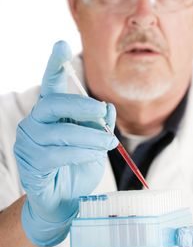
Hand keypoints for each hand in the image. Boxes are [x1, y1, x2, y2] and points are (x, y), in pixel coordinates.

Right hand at [14, 41, 117, 246]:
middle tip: (101, 115)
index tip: (61, 45)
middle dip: (82, 107)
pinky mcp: (31, 163)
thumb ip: (99, 126)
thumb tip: (107, 109)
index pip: (51, 86)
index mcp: (51, 115)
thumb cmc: (77, 169)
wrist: (64, 201)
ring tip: (109, 144)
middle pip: (54, 103)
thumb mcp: (95, 145)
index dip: (55, 65)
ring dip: (89, 138)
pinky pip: (57, 154)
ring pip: (61, 131)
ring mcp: (30, 143)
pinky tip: (89, 158)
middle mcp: (35, 123)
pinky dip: (78, 154)